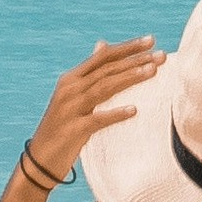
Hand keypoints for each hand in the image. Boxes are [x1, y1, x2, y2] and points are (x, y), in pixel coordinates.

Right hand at [23, 36, 160, 193]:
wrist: (39, 161)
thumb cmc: (62, 127)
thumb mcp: (73, 96)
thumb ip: (89, 73)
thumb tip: (102, 44)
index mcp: (70, 79)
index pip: (103, 57)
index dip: (127, 48)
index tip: (151, 40)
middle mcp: (69, 89)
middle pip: (107, 70)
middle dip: (135, 60)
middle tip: (161, 55)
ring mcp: (70, 109)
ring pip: (104, 88)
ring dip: (130, 78)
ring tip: (153, 71)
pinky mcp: (73, 130)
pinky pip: (97, 120)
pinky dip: (115, 114)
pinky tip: (134, 110)